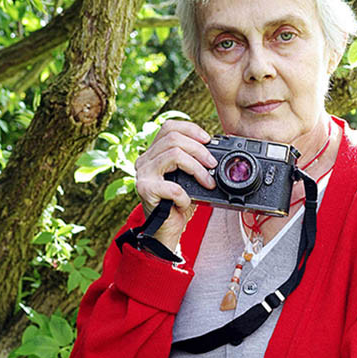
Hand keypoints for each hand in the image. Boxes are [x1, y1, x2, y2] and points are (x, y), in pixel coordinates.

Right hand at [134, 120, 217, 251]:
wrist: (165, 230)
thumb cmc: (176, 203)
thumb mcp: (187, 177)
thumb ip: (192, 160)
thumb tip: (213, 150)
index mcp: (153, 153)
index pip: (169, 127)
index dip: (190, 129)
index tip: (208, 140)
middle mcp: (144, 160)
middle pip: (173, 138)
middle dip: (199, 150)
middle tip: (213, 164)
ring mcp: (143, 174)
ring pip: (174, 155)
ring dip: (197, 169)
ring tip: (208, 182)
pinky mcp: (145, 190)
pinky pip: (173, 187)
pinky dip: (185, 196)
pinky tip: (186, 203)